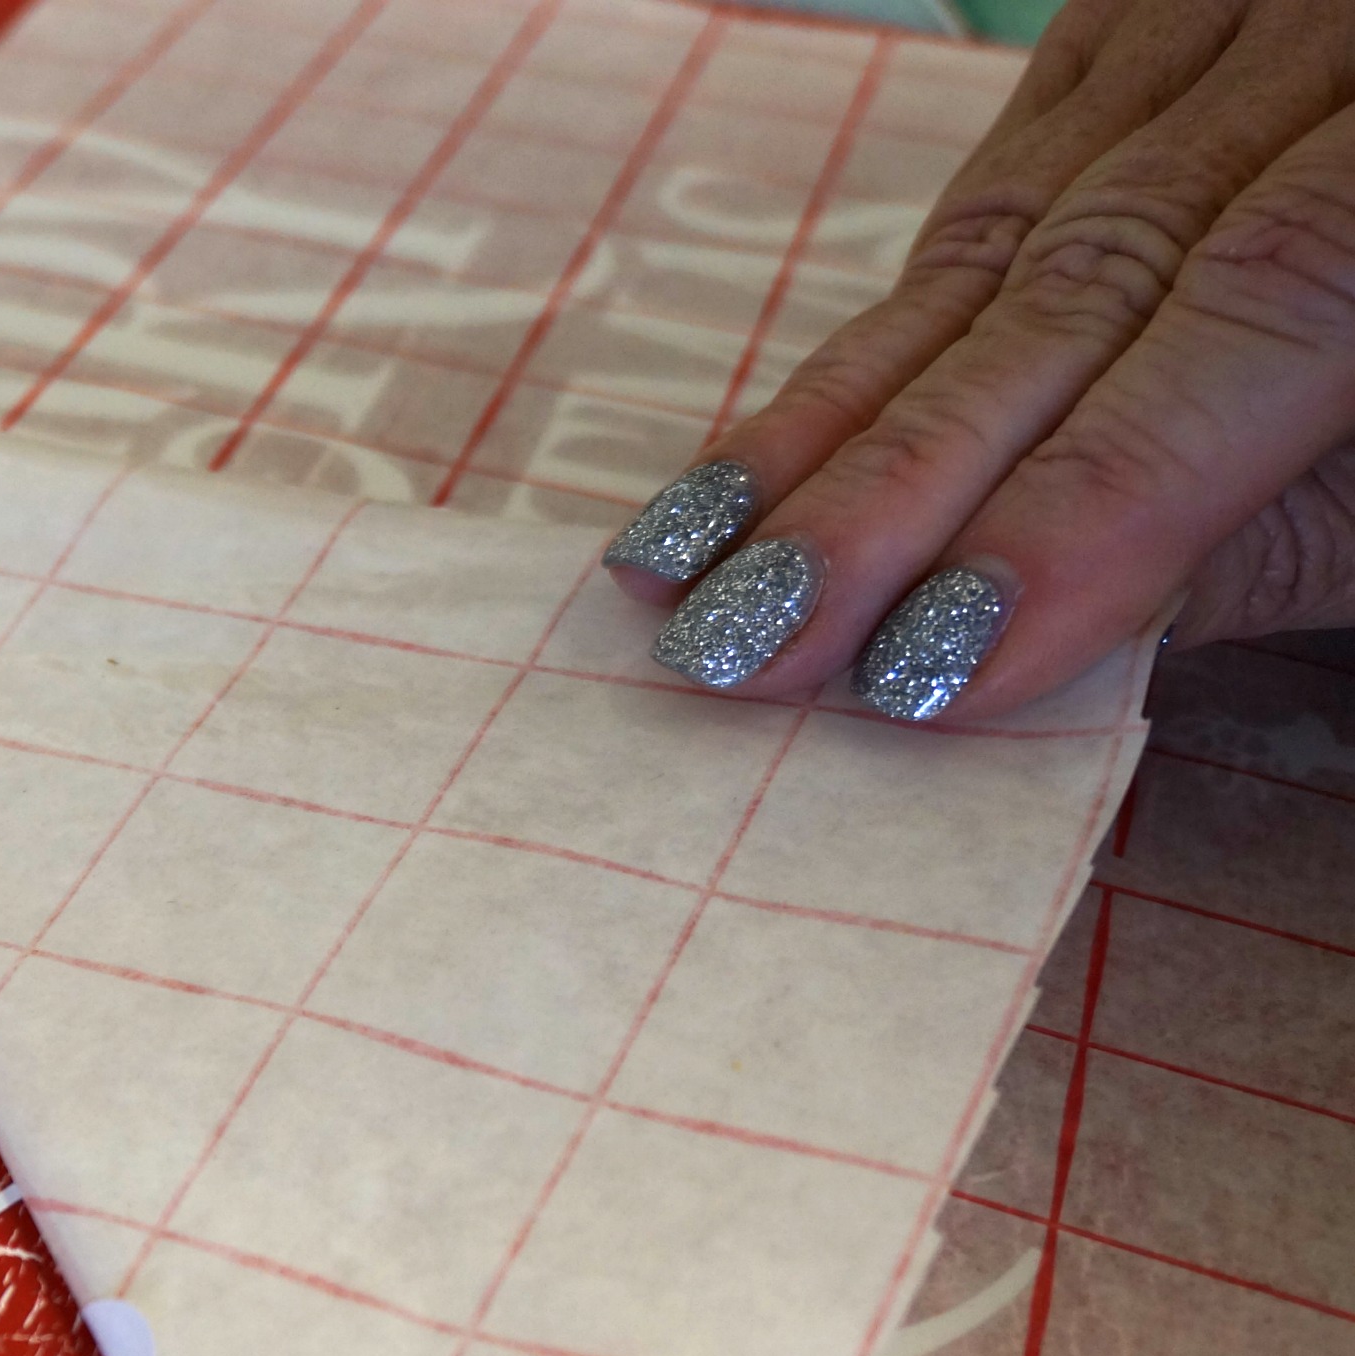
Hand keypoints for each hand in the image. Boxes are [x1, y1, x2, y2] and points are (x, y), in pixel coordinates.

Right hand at [601, 0, 1354, 724]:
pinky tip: (766, 448)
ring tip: (686, 567)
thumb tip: (1045, 638)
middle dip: (897, 484)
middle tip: (744, 644)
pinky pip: (993, 182)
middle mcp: (1334, 36)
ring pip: (998, 229)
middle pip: (1087, 271)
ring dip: (830, 422)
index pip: (1260, 307)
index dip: (1089, 495)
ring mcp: (1232, 2)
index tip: (928, 668)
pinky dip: (880, 333)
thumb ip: (1314, 525)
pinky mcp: (1142, 12)